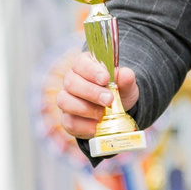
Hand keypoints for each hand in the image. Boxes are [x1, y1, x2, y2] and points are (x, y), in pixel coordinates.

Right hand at [47, 50, 139, 166]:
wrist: (117, 112)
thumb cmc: (118, 91)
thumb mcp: (126, 84)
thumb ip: (126, 78)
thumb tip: (124, 74)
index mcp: (84, 66)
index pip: (80, 63)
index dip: (91, 70)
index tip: (105, 79)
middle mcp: (71, 81)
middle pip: (70, 83)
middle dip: (90, 92)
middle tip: (108, 99)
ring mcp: (66, 100)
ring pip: (64, 101)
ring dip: (85, 109)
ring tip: (102, 113)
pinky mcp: (67, 119)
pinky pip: (69, 122)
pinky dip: (84, 126)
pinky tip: (97, 126)